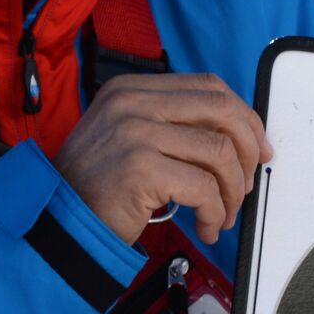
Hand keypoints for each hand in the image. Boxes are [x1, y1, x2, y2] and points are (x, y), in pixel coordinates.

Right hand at [55, 73, 270, 245]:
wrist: (56, 222)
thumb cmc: (95, 188)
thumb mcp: (129, 138)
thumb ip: (173, 127)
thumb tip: (237, 138)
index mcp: (133, 90)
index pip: (209, 87)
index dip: (243, 117)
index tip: (257, 147)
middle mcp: (133, 103)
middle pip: (222, 110)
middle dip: (248, 149)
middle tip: (247, 182)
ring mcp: (134, 133)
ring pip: (219, 152)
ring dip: (232, 191)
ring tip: (222, 214)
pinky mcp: (139, 168)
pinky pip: (203, 188)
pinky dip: (215, 212)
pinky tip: (206, 227)